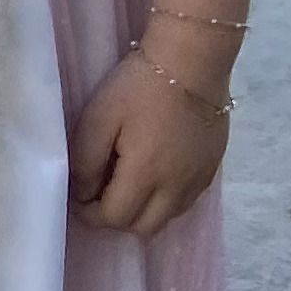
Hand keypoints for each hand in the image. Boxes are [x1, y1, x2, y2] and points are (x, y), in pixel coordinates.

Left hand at [70, 37, 233, 237]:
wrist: (193, 62)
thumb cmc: (139, 87)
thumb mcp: (98, 118)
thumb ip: (86, 160)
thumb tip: (82, 192)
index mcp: (147, 175)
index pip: (115, 218)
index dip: (90, 214)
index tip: (78, 195)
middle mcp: (178, 187)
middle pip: (143, 228)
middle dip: (115, 218)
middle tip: (98, 192)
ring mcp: (199, 180)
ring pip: (167, 218)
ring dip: (142, 212)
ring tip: (124, 183)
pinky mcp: (212, 169)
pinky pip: (185, 202)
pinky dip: (164, 201)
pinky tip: (151, 175)